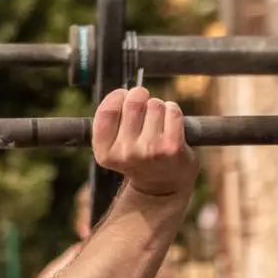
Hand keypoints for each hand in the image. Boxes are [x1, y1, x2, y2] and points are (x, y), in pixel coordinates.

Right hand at [92, 87, 197, 203]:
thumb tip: (124, 93)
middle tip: (144, 106)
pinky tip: (171, 123)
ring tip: (157, 122)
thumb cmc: (137, 157)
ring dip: (158, 107)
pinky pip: (173, 111)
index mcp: (105, 153)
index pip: (107, 111)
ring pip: (155, 104)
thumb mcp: (114, 146)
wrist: (162, 185)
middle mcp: (125, 153)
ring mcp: (149, 150)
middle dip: (140, 97)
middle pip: (133, 102)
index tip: (124, 97)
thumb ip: (111, 122)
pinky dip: (173, 111)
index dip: (118, 96)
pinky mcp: (171, 148)